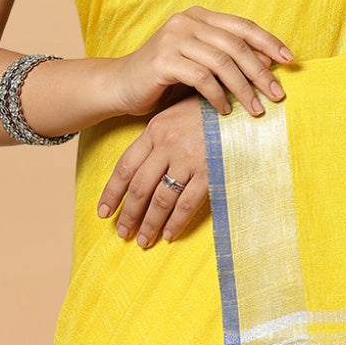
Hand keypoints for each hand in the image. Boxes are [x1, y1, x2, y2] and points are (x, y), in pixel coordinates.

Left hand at [97, 93, 209, 247]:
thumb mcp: (177, 114)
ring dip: (149, 223)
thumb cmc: (210, 109)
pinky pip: (186, 203)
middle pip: (140, 187)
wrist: (242, 104)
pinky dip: (175, 221)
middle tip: (122, 232)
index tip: (104, 211)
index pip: (125, 166)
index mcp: (155, 130)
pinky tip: (168, 235)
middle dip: (129, 214)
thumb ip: (160, 137)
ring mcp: (187, 159)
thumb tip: (144, 165)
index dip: (112, 192)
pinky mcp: (209, 171)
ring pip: (160, 199)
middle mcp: (167, 145)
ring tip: (143, 240)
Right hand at [109, 5, 292, 119]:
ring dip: (243, 88)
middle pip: (236, 45)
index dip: (269, 41)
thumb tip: (269, 64)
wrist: (120, 86)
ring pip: (221, 62)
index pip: (243, 26)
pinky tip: (224, 110)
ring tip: (256, 109)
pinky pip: (201, 78)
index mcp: (199, 16)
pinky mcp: (163, 60)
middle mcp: (187, 21)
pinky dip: (217, 96)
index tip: (290, 60)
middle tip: (277, 95)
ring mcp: (173, 38)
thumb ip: (229, 59)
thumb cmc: (165, 77)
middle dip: (260, 72)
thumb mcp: (201, 64)